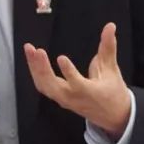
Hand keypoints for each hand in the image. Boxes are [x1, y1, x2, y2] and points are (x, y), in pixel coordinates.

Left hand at [23, 22, 131, 138]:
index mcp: (89, 92)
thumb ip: (108, 47)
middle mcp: (73, 98)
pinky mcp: (59, 99)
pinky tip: (33, 60)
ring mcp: (64, 100)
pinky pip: (43, 87)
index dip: (69, 72)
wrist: (112, 116)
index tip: (61, 58)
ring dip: (35, 68)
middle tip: (36, 50)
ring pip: (44, 86)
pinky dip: (36, 74)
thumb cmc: (113, 93)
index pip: (77, 84)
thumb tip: (110, 27)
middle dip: (42, 68)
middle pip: (52, 86)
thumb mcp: (112, 70)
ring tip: (30, 50)